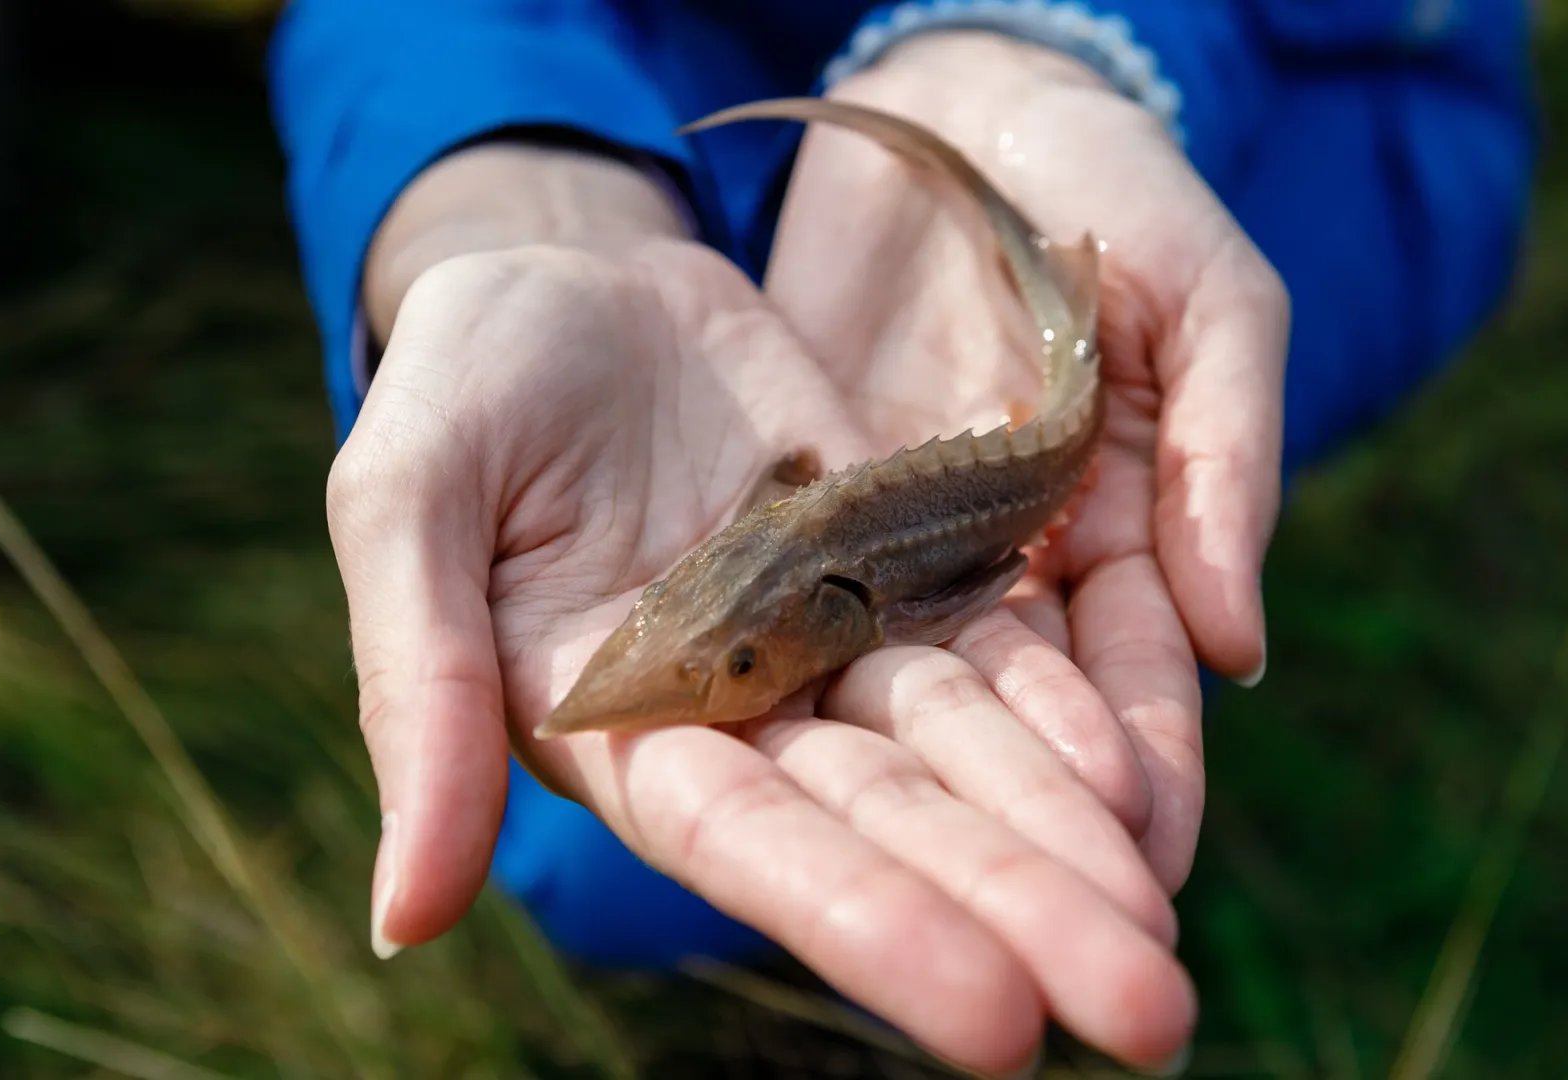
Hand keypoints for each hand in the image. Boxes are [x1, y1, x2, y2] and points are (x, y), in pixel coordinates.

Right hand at [334, 143, 1192, 1075]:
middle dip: (1012, 910)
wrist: (573, 270)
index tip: (996, 1019)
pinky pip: (989, 643)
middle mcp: (735, 709)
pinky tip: (1143, 780)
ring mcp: (824, 637)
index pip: (746, 841)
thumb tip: (401, 922)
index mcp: (610, 725)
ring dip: (1061, 838)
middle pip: (887, 821)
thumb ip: (423, 693)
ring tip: (1166, 932)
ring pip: (958, 749)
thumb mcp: (405, 501)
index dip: (865, 921)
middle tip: (1149, 1015)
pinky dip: (1060, 709)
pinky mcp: (894, 561)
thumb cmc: (463, 379)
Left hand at [765, 32, 1288, 897]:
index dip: (1151, 766)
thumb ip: (1225, 454)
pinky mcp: (808, 519)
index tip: (1148, 866)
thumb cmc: (1099, 177)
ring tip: (934, 917)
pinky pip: (812, 624)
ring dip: (932, 811)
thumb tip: (1238, 647)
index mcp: (1129, 523)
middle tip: (1056, 956)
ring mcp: (907, 550)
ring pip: (918, 704)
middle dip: (1040, 838)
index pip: (1145, 679)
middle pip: (1025, 727)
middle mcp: (1017, 566)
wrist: (940, 100)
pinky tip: (805, 790)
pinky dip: (816, 705)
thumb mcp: (1202, 294)